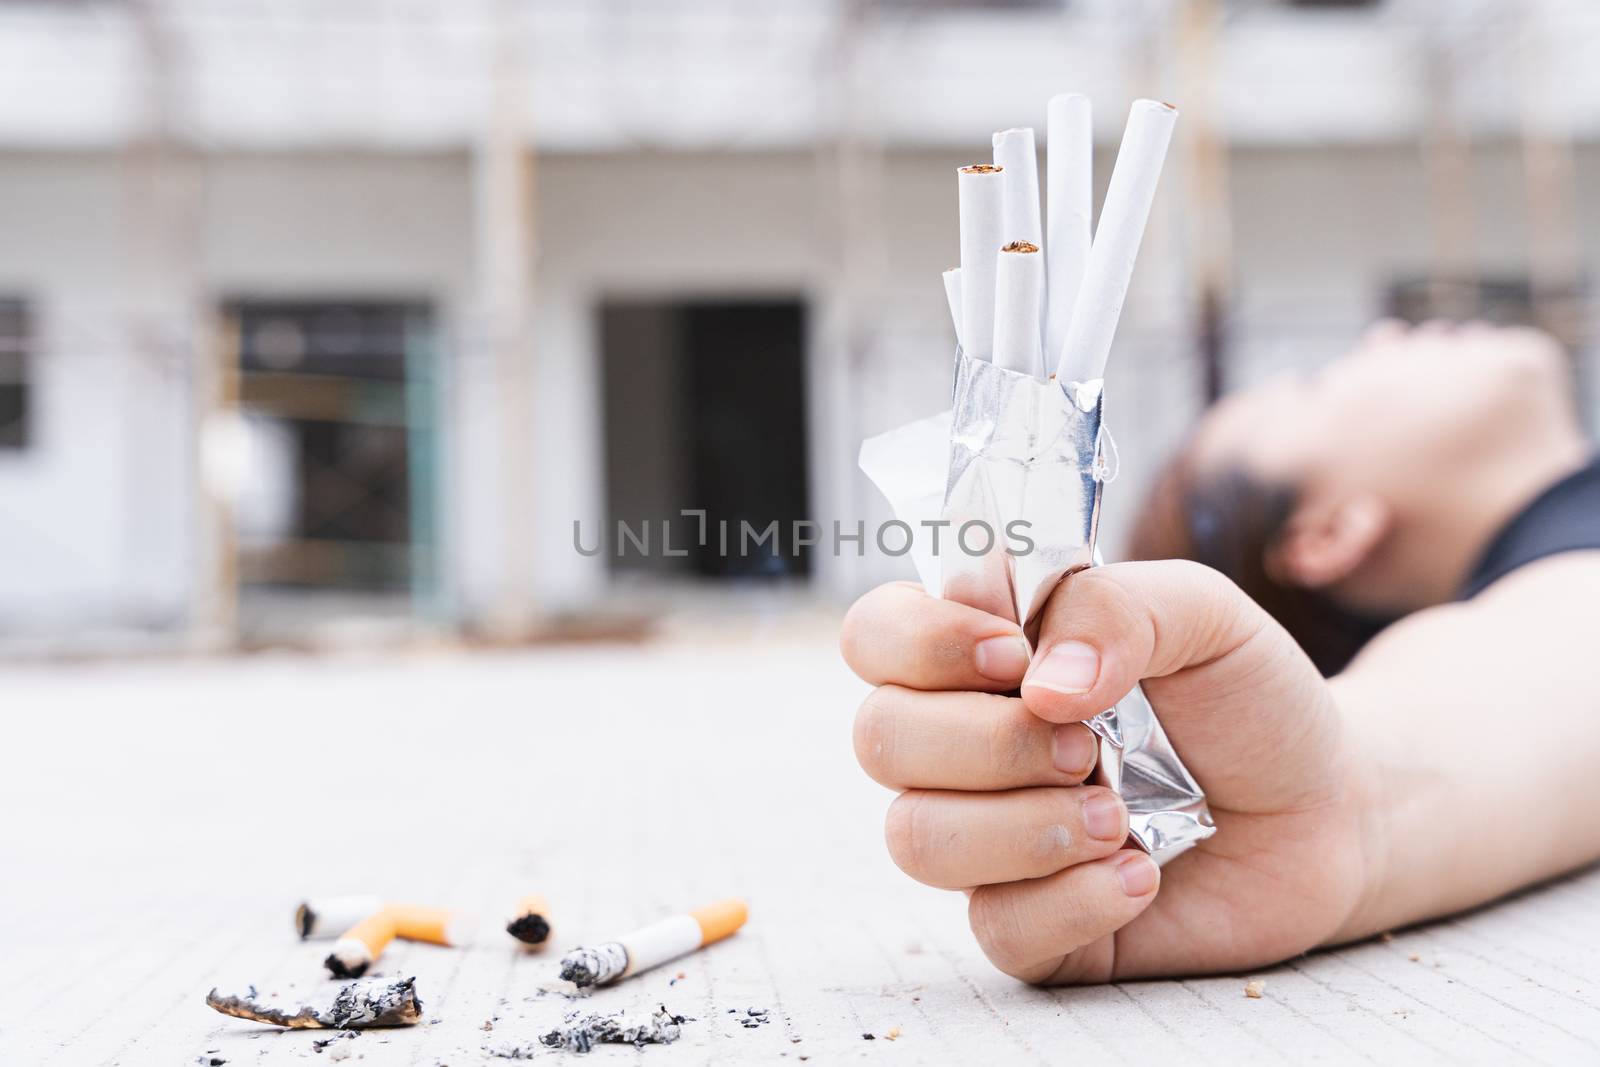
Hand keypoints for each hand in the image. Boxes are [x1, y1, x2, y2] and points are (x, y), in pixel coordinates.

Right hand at [841, 563, 1374, 982]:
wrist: (1326, 810)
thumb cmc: (1247, 700)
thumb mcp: (1203, 613)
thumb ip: (1115, 607)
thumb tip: (1042, 685)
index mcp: (983, 655)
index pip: (876, 634)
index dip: (921, 643)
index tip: (1012, 654)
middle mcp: (965, 745)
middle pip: (880, 739)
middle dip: (987, 742)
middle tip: (1087, 746)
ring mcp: (988, 838)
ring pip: (916, 839)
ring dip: (1024, 827)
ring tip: (1120, 817)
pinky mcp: (1029, 924)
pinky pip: (996, 926)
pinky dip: (1076, 900)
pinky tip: (1142, 874)